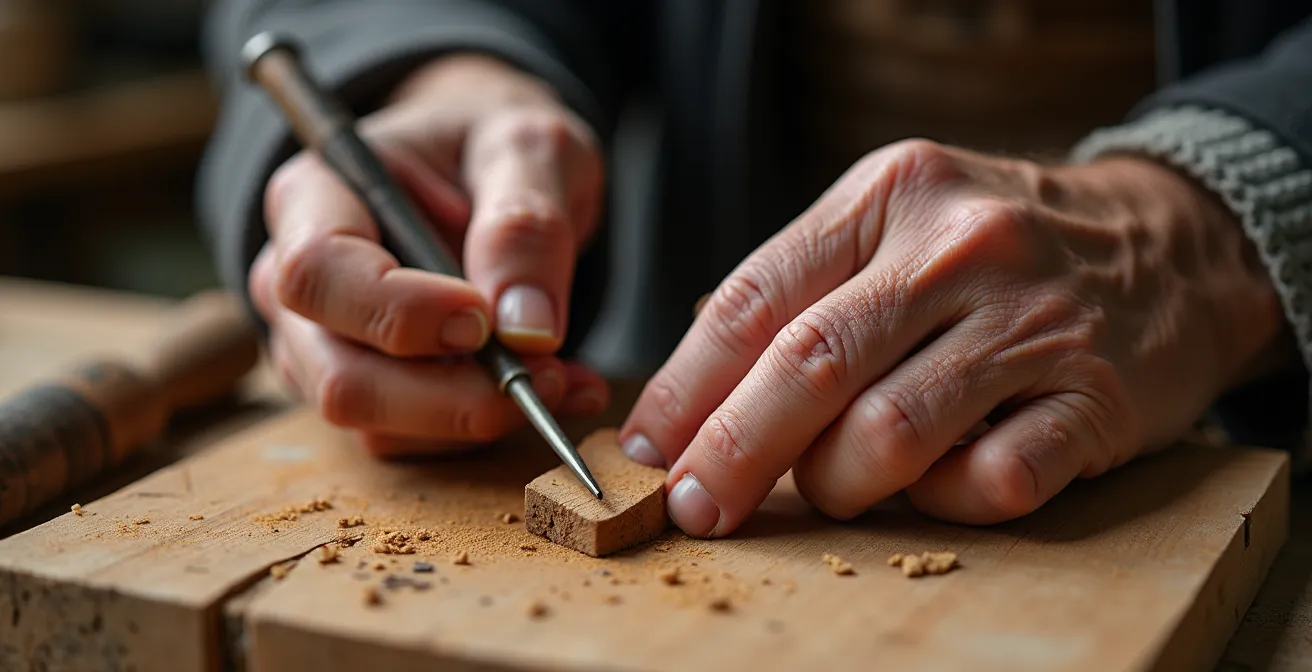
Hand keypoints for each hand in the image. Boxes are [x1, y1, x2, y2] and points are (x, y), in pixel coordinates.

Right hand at [249, 54, 608, 454]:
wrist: (490, 169)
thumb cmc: (494, 144)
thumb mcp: (530, 146)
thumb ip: (527, 220)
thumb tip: (528, 329)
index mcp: (315, 195)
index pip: (318, 273)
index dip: (400, 313)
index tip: (485, 320)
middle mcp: (300, 284)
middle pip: (339, 376)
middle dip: (450, 397)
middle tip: (550, 373)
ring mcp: (323, 346)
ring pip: (377, 424)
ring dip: (479, 417)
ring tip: (572, 376)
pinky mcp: (368, 390)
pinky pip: (414, 439)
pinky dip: (488, 427)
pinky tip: (559, 385)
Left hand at [620, 139, 1287, 535]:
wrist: (1170, 243)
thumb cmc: (996, 250)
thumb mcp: (895, 225)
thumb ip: (801, 291)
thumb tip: (694, 389)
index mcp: (887, 198)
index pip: (755, 299)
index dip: (686, 387)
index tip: (649, 449)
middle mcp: (958, 248)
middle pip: (810, 364)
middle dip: (735, 451)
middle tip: (698, 506)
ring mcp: (1033, 321)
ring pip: (892, 433)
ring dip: (840, 484)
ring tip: (833, 487)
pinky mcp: (1095, 397)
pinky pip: (993, 480)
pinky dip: (945, 500)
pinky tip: (937, 485)